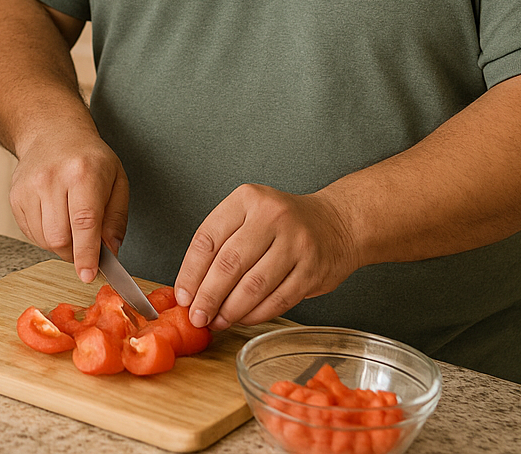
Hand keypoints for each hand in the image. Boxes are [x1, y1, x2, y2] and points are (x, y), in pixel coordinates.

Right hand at [9, 120, 130, 283]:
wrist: (51, 133)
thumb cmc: (88, 158)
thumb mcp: (117, 180)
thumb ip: (116, 219)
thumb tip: (110, 251)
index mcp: (82, 173)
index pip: (84, 222)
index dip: (86, 253)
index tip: (88, 275)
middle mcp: (51, 179)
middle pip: (59, 237)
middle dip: (75, 253)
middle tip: (86, 246)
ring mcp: (29, 187)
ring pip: (43, 239)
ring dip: (60, 245)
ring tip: (70, 224)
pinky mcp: (15, 196)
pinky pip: (30, 233)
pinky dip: (45, 236)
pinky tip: (54, 218)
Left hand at [174, 183, 357, 329]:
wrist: (337, 223)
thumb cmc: (282, 222)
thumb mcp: (248, 214)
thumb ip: (220, 243)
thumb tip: (191, 288)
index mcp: (247, 199)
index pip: (208, 238)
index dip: (191, 272)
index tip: (183, 296)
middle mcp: (272, 217)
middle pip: (229, 264)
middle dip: (208, 296)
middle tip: (197, 316)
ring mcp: (296, 244)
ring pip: (253, 286)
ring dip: (230, 310)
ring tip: (217, 321)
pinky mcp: (313, 270)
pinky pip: (278, 300)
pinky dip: (256, 314)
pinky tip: (243, 318)